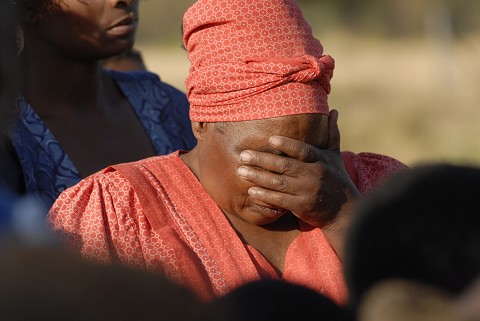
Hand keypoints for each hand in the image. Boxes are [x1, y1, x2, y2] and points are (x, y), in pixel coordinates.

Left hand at [236, 109, 359, 227]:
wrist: (344, 210)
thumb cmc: (335, 178)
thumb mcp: (335, 156)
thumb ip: (331, 134)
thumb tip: (334, 110)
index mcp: (321, 160)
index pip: (303, 150)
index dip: (287, 144)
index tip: (270, 139)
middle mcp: (314, 175)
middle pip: (285, 166)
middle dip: (262, 160)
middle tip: (243, 155)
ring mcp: (308, 192)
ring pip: (279, 183)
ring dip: (258, 177)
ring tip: (241, 172)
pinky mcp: (303, 207)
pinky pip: (280, 201)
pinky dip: (265, 196)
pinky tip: (251, 191)